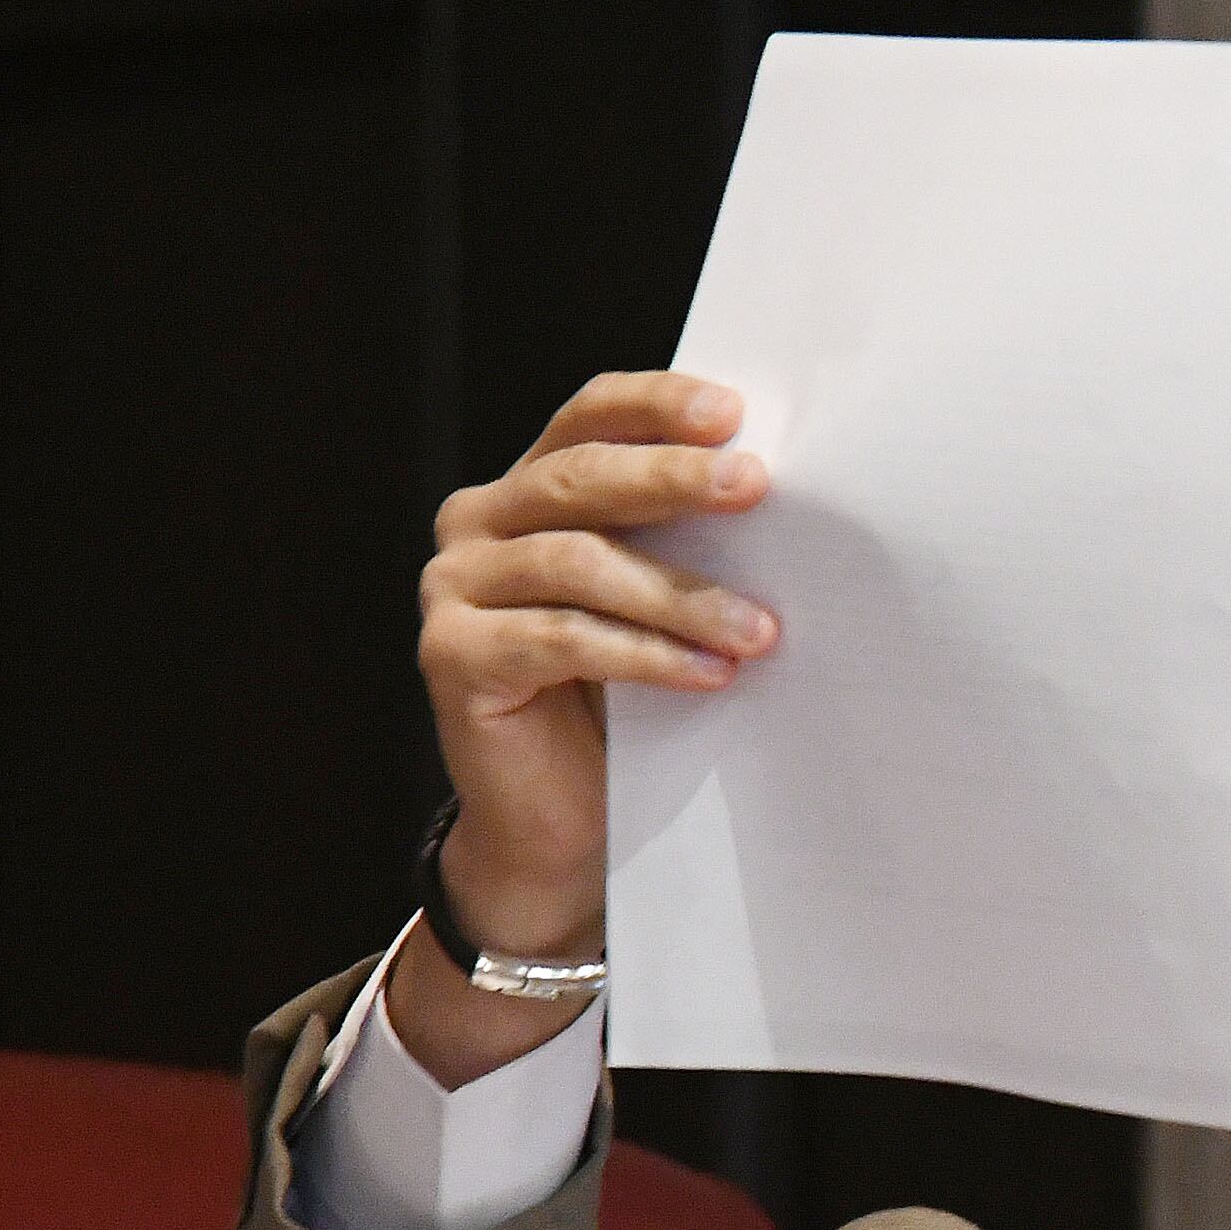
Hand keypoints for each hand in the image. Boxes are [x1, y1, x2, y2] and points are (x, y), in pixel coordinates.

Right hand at [392, 372, 776, 1083]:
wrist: (559, 824)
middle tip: (757, 487)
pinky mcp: (452, 655)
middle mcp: (477, 523)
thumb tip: (778, 491)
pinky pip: (562, 639)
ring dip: (680, 594)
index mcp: (529, 490)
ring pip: (578, 564)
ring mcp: (453, 588)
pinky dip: (645, 655)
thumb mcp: (659, 604)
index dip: (655, 405)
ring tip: (759, 629)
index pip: (587, 418)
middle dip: (675, 479)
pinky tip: (708, 675)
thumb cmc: (625, 705)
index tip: (732, 413)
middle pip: (580, 479)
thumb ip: (684, 542)